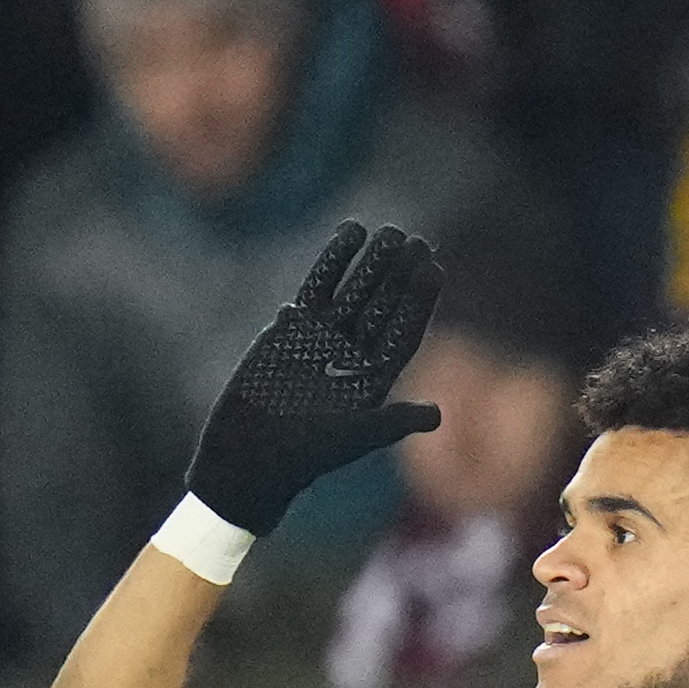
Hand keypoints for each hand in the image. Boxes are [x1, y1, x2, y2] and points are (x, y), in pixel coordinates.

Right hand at [188, 222, 443, 533]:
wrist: (252, 456)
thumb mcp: (353, 437)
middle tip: (417, 241)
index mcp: (376, 379)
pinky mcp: (290, 330)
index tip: (435, 268)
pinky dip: (332, 264)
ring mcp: (323, 340)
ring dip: (370, 263)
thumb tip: (437, 414)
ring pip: (353, 292)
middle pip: (383, 306)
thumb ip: (392, 421)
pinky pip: (316, 289)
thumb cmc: (306, 455)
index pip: (405, 331)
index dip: (420, 301)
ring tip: (388, 231)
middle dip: (400, 275)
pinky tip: (348, 236)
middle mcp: (354, 356)